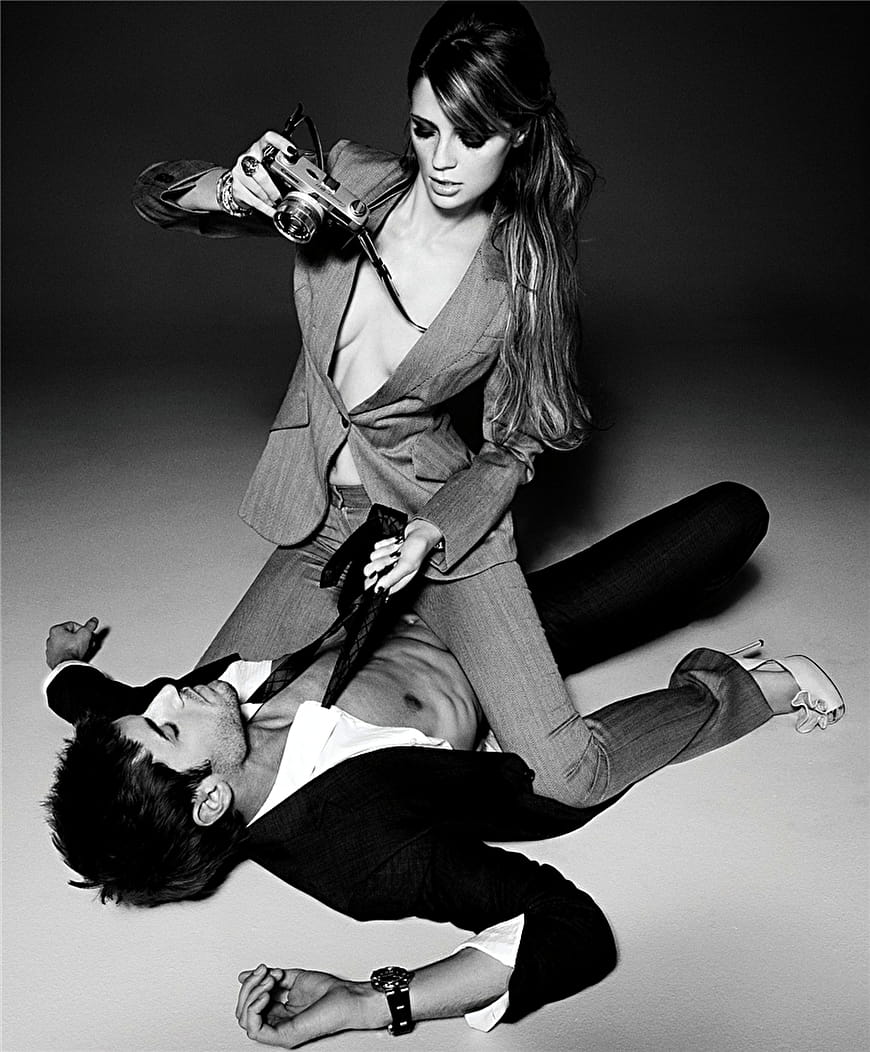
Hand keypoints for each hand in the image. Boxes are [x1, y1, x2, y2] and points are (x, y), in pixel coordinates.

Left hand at [45, 617, 99, 668]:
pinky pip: (63, 654)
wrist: (67, 666)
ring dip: (75, 647)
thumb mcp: (85, 634)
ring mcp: (50, 651)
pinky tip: (75, 657)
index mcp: (56, 630)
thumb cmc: (72, 651)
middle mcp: (50, 639)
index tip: (87, 635)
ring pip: (66, 646)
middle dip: (80, 639)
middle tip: (86, 643)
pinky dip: (69, 655)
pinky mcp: (52, 660)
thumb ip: (90, 625)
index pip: (73, 625)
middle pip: (69, 635)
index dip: (83, 630)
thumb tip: (93, 621)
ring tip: (82, 651)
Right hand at [227, 131, 294, 216]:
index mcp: (259, 147)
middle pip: (260, 171)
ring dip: (269, 198)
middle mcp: (247, 157)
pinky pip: (253, 200)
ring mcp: (239, 172)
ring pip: (256, 188)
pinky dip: (265, 208)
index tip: (291, 151)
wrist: (239, 182)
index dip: (280, 143)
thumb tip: (308, 172)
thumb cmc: (260, 171)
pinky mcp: (237, 187)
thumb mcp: (270, 163)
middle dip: (272, 187)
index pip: (268, 139)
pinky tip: (272, 211)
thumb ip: (284, 164)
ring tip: (276, 202)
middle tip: (281, 195)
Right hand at [236, 963, 380, 1047]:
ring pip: (245, 1020)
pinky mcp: (284, 1036)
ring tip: (268, 982)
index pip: (250, 1003)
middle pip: (243, 1011)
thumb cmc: (330, 992)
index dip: (252, 983)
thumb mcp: (293, 977)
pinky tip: (265, 995)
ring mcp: (280, 1030)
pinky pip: (255, 1030)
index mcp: (279, 1011)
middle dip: (249, 987)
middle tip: (263, 973)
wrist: (347, 998)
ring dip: (251, 995)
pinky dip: (254, 1009)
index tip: (264, 968)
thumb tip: (246, 975)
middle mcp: (278, 1022)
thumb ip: (270, 977)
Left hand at [363, 520, 442, 596]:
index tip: (382, 571)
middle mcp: (390, 572)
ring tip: (398, 549)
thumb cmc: (418, 549)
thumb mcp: (407, 565)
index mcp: (396, 581)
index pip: (377, 587)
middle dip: (382, 561)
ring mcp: (385, 560)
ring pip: (373, 557)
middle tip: (395, 557)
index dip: (375, 580)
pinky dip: (385, 543)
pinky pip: (376, 547)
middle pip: (370, 570)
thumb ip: (392, 578)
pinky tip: (395, 543)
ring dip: (386, 550)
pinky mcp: (383, 549)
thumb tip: (379, 589)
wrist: (420, 531)